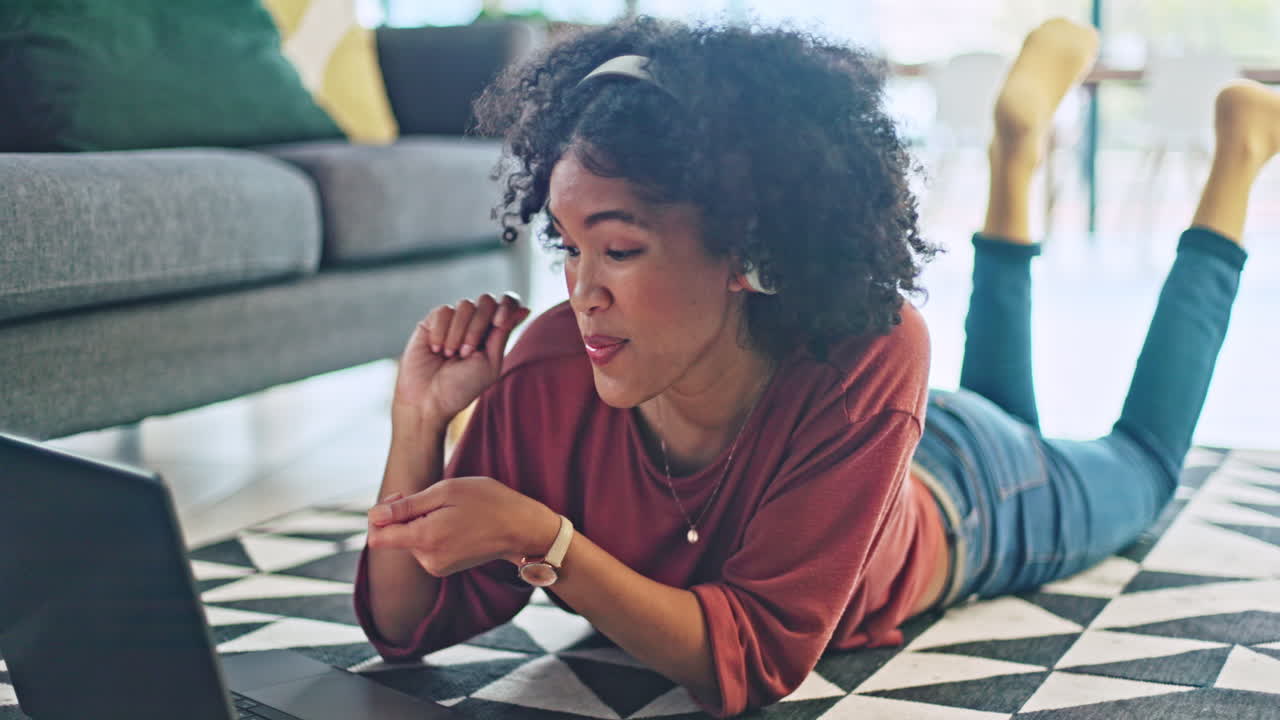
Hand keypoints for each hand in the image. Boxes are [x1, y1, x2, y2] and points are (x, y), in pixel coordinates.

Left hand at [366, 477, 559, 576]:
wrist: (521, 528)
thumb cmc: (487, 502)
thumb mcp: (446, 492)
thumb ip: (406, 507)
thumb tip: (374, 516)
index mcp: (425, 539)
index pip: (376, 537)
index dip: (380, 514)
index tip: (401, 496)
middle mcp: (427, 560)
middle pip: (394, 537)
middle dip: (405, 514)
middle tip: (433, 496)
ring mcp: (437, 567)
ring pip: (410, 540)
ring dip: (421, 522)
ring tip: (450, 510)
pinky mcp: (445, 568)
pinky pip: (425, 547)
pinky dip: (431, 532)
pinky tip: (455, 522)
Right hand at [392, 292, 531, 425]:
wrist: (428, 398)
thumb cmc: (462, 387)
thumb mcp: (490, 364)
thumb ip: (503, 334)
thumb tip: (525, 308)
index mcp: (494, 333)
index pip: (507, 303)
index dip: (507, 305)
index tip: (499, 322)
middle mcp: (475, 323)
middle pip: (486, 300)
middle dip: (478, 327)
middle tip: (466, 353)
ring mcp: (454, 321)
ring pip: (465, 305)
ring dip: (458, 333)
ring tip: (450, 355)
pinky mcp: (432, 321)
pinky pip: (443, 311)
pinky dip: (441, 332)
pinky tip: (436, 349)